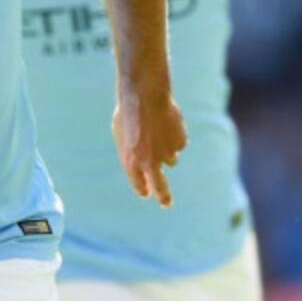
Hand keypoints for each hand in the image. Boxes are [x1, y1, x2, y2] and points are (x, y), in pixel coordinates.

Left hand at [113, 90, 186, 207]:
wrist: (144, 96)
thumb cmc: (128, 113)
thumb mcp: (122, 135)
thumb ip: (132, 152)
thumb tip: (143, 166)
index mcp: (131, 162)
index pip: (139, 184)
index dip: (143, 188)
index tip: (147, 192)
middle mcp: (150, 162)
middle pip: (161, 187)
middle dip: (164, 197)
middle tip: (166, 204)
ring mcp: (167, 154)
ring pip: (171, 160)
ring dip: (167, 151)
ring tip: (158, 131)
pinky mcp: (180, 143)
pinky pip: (179, 144)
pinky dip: (174, 137)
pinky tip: (167, 123)